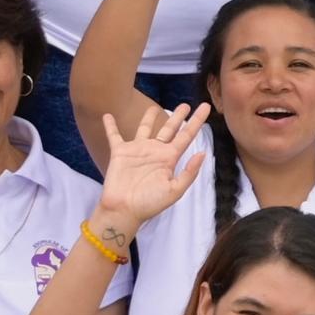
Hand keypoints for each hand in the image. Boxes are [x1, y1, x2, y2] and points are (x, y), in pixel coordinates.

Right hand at [89, 99, 211, 240]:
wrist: (124, 210)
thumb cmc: (150, 203)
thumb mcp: (175, 190)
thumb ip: (189, 172)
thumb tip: (202, 153)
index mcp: (169, 158)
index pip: (186, 136)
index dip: (196, 121)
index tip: (206, 107)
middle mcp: (155, 151)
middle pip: (169, 129)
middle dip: (177, 117)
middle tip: (185, 104)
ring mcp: (138, 150)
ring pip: (145, 128)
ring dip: (148, 117)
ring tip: (151, 106)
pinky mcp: (120, 152)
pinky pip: (115, 135)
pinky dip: (110, 126)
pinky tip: (108, 115)